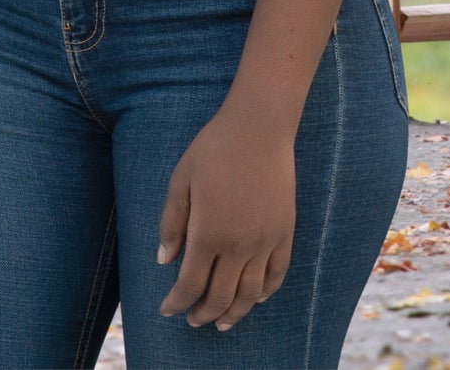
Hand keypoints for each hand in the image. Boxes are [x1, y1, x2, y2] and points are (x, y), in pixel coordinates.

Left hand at [156, 107, 295, 330]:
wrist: (259, 127)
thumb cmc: (214, 148)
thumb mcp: (181, 180)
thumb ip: (172, 223)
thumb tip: (165, 262)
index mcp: (209, 233)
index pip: (190, 284)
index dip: (177, 303)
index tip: (167, 310)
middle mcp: (239, 245)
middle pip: (220, 296)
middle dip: (203, 313)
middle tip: (193, 321)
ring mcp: (265, 240)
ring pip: (251, 294)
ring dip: (235, 313)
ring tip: (222, 323)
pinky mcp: (285, 232)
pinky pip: (277, 274)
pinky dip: (266, 292)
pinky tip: (256, 298)